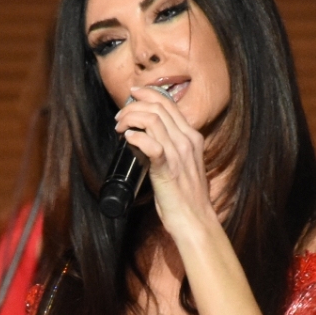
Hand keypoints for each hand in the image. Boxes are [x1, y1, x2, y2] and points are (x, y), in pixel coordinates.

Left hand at [113, 84, 217, 244]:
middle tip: (120, 116)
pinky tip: (128, 138)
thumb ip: (170, 149)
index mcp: (192, 138)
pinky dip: (137, 137)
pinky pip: (151, 144)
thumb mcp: (184, 165)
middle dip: (134, 106)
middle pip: (159, 107)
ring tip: (120, 127)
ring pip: (153, 120)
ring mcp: (179, 154)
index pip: (170, 104)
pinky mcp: (167, 169)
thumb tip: (144, 140)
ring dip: (131, 119)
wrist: (195, 220)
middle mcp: (187, 141)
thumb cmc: (186, 198)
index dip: (148, 94)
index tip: (133, 95)